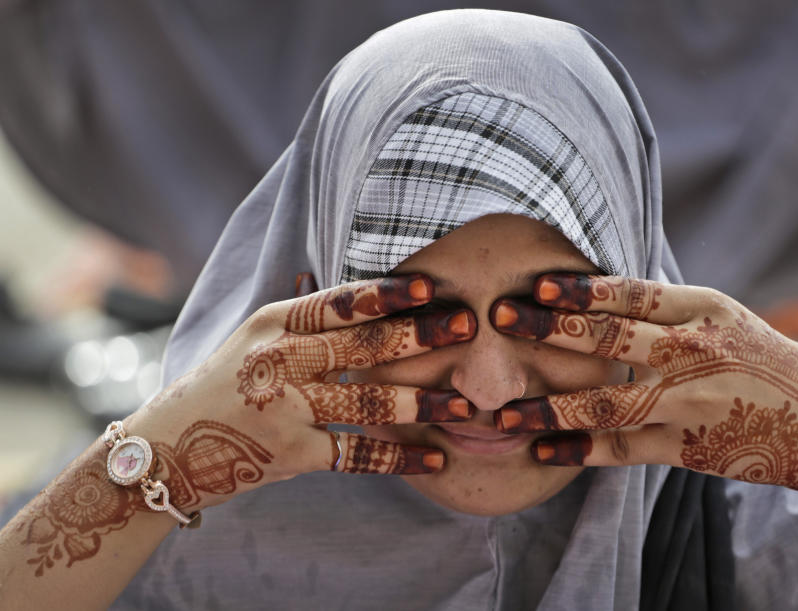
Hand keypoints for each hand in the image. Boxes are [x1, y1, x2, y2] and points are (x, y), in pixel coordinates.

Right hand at [129, 274, 476, 512]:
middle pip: (360, 346)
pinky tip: (436, 457)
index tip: (428, 285)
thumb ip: (307, 320)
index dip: (384, 293)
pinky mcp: (291, 453)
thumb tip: (369, 293)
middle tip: (467, 326)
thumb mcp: (255, 338)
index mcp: (272, 324)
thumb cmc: (224, 385)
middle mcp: (278, 361)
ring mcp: (284, 409)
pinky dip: (400, 458)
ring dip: (422, 402)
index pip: (336, 303)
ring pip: (366, 401)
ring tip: (465, 403)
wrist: (167, 449)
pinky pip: (357, 453)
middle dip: (419, 336)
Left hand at [490, 273, 797, 540]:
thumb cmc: (763, 361)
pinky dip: (579, 449)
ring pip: (608, 401)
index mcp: (704, 310)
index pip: (633, 293)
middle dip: (549, 327)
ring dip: (550, 406)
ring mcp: (691, 402)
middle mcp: (695, 352)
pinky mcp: (688, 448)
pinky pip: (623, 448)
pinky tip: (541, 448)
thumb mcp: (723, 317)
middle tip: (499, 317)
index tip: (536, 283)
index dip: (581, 288)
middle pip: (610, 338)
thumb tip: (599, 287)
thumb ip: (666, 306)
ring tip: (502, 409)